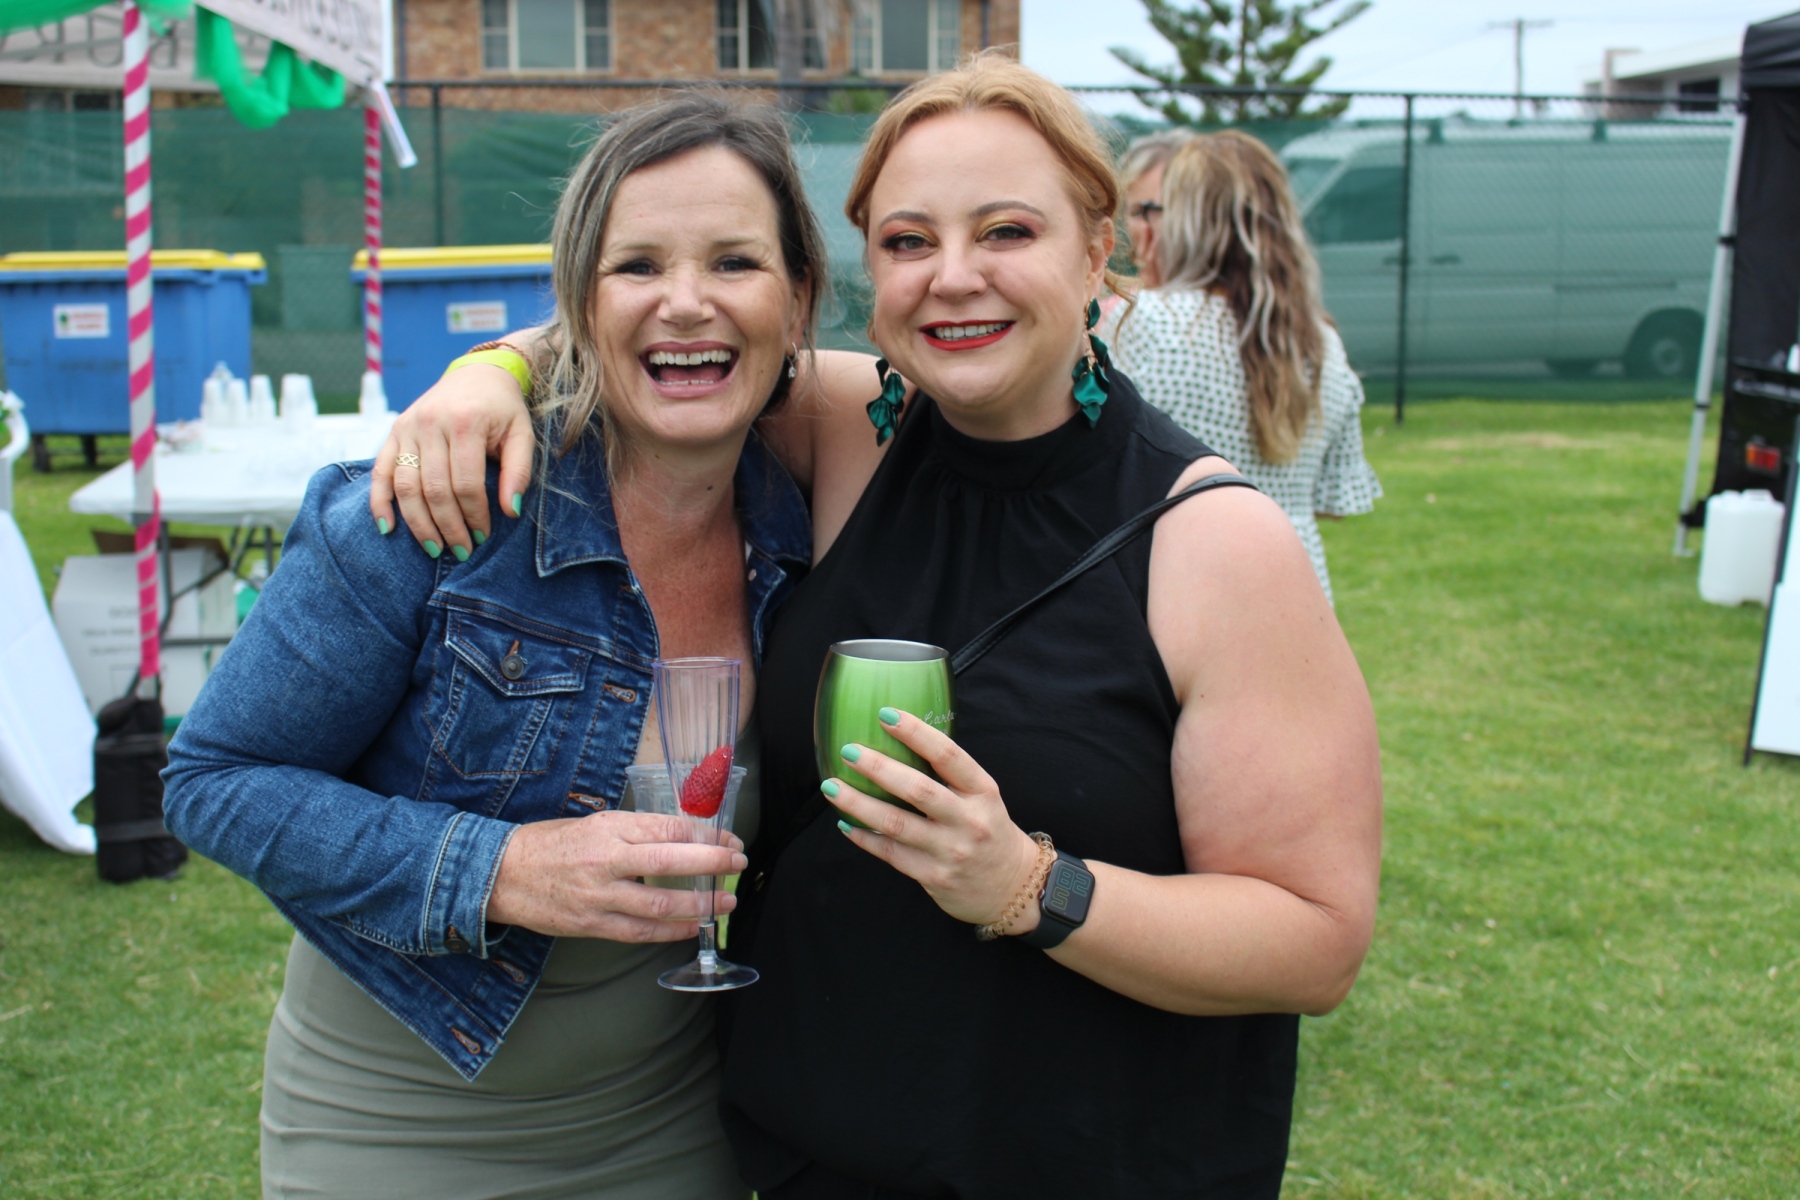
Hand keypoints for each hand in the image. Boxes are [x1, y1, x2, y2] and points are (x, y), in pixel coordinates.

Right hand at [369, 364, 535, 557]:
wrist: (477, 374)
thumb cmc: (503, 409)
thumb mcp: (522, 435)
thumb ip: (518, 472)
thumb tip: (511, 511)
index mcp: (465, 423)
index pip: (466, 483)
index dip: (473, 515)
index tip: (482, 537)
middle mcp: (431, 424)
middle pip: (434, 489)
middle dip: (447, 526)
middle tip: (460, 551)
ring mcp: (408, 427)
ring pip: (405, 486)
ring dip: (418, 523)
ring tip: (434, 548)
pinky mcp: (394, 432)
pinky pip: (381, 471)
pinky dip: (380, 501)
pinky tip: (388, 527)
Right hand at [486, 810, 747, 942]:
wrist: (502, 874)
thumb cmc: (550, 843)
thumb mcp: (593, 823)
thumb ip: (634, 831)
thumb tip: (682, 837)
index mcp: (608, 828)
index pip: (667, 829)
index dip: (704, 835)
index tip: (729, 839)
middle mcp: (605, 861)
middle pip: (669, 861)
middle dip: (711, 863)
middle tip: (739, 863)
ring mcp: (598, 896)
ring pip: (658, 904)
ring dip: (698, 905)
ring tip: (725, 903)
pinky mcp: (591, 925)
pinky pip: (639, 932)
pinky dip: (669, 932)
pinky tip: (692, 928)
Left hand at [824, 709, 1042, 928]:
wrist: (1011, 887)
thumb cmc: (989, 832)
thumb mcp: (982, 798)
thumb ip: (949, 776)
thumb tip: (899, 744)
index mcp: (982, 791)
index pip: (948, 755)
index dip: (916, 733)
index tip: (886, 715)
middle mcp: (968, 820)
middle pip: (918, 790)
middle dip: (879, 768)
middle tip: (849, 751)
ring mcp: (950, 851)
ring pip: (897, 825)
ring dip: (859, 804)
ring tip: (831, 787)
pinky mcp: (934, 876)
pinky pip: (892, 854)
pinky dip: (865, 838)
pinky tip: (846, 823)